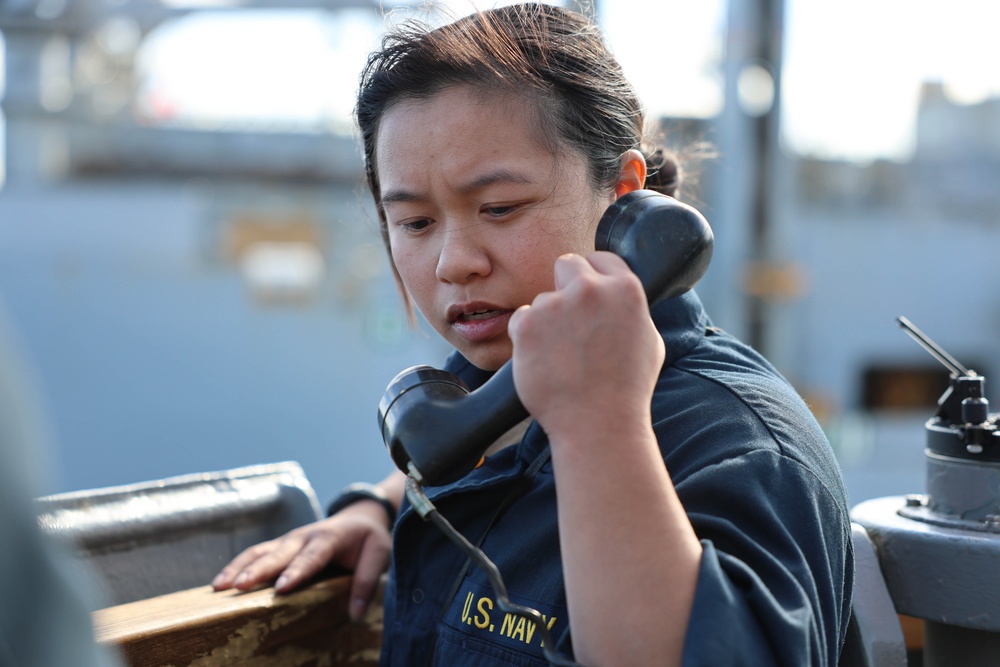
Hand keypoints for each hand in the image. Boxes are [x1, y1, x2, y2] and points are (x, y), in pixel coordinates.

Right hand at [211, 501, 391, 620]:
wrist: (359, 516)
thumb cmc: (368, 538)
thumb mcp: (379, 554)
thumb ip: (367, 581)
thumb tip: (355, 614)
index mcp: (328, 538)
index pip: (311, 557)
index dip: (296, 572)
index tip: (281, 588)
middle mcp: (303, 537)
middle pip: (278, 554)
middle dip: (258, 570)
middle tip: (238, 586)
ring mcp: (288, 540)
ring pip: (259, 551)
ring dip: (239, 567)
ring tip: (218, 587)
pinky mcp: (280, 546)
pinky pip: (255, 554)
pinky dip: (237, 566)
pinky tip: (220, 584)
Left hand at [507, 251, 664, 439]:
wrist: (597, 424)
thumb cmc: (626, 389)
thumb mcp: (649, 340)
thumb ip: (631, 309)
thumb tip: (619, 294)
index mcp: (625, 289)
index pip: (601, 259)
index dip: (594, 277)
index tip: (589, 294)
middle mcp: (590, 289)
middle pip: (566, 264)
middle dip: (565, 286)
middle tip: (568, 318)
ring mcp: (555, 305)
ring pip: (542, 300)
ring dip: (546, 321)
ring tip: (563, 357)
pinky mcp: (526, 325)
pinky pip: (521, 320)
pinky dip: (527, 339)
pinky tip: (546, 362)